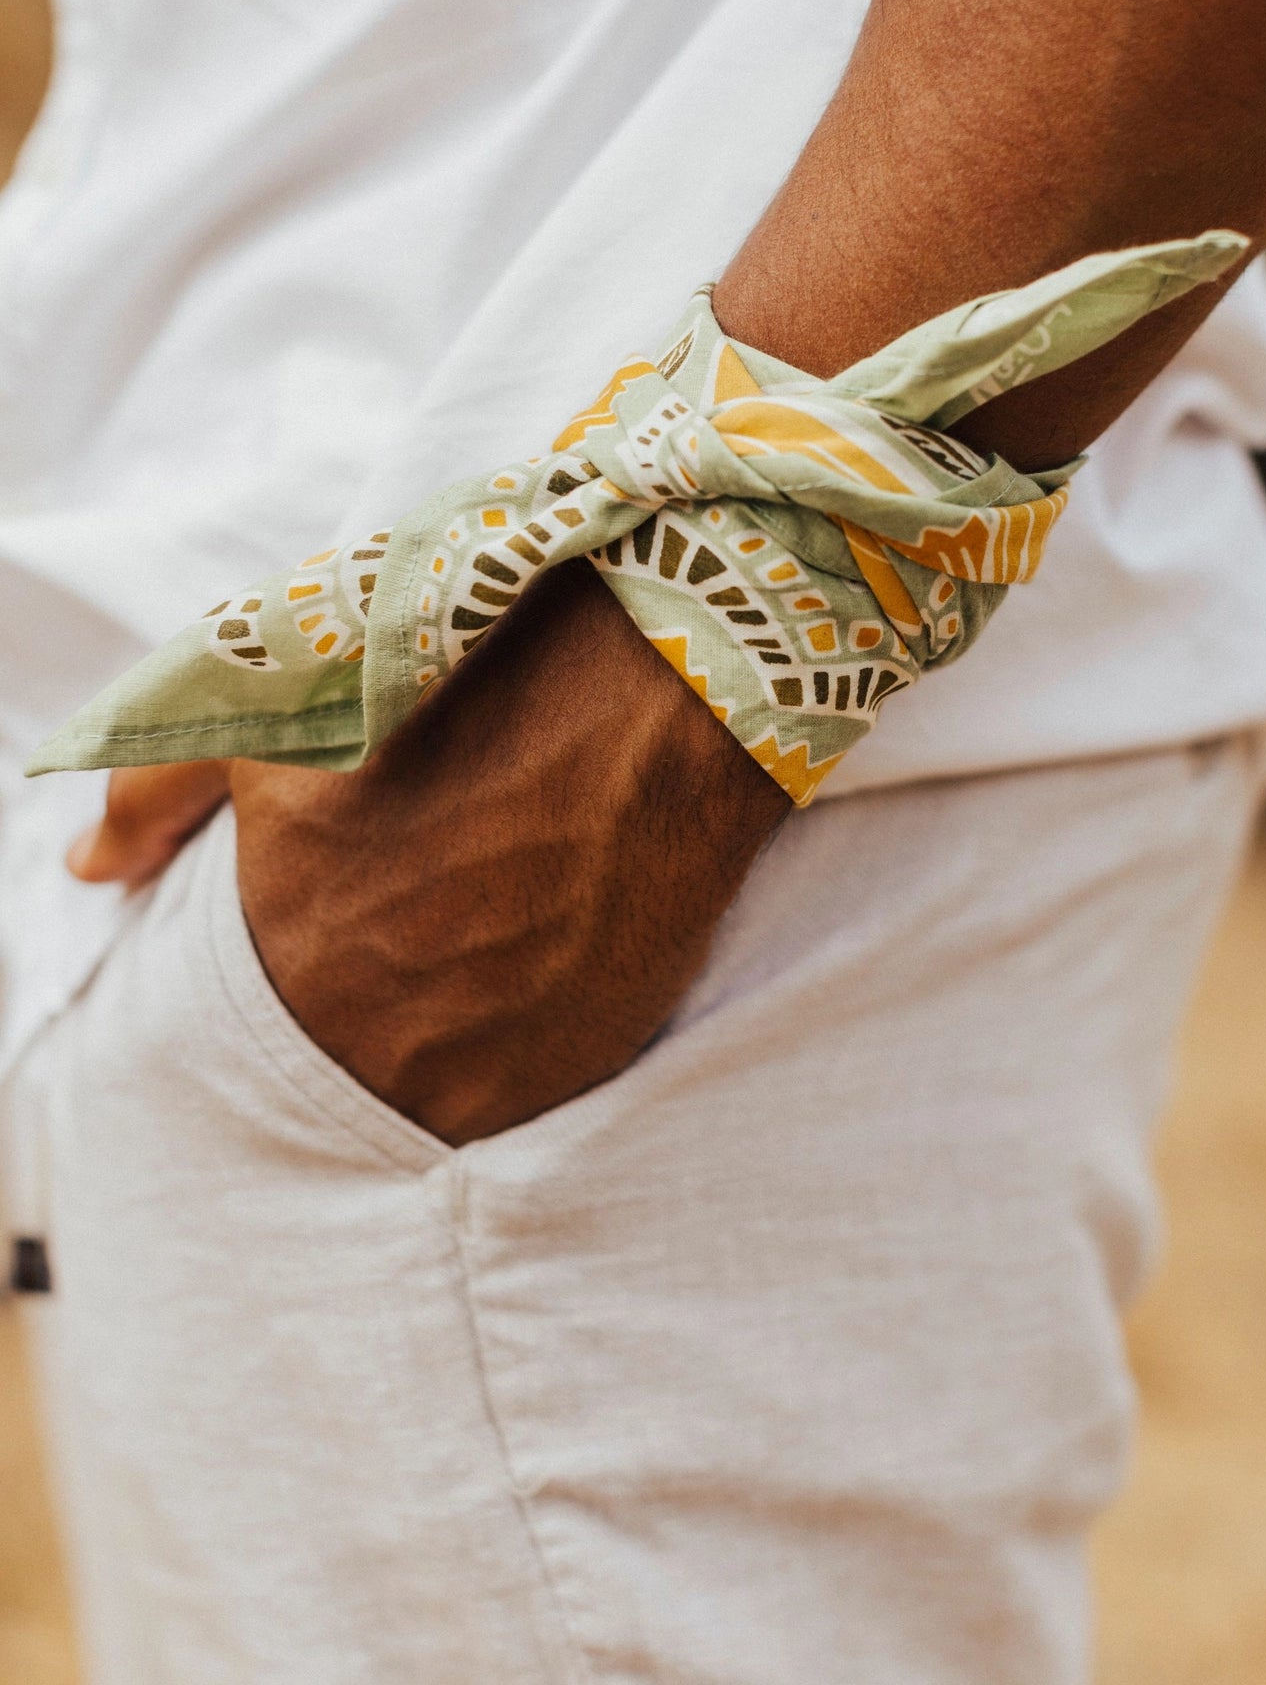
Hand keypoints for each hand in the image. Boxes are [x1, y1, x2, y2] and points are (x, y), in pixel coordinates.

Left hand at [72, 562, 787, 1141]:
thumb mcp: (278, 714)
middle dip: (367, 1011)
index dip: (298, 970)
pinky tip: (537, 967)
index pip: (246, 1025)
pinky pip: (517, 1101)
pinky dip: (514, 1053)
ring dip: (439, 1046)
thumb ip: (156, 793)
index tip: (344, 927)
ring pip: (426, 1095)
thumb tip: (89, 869)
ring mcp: (484, 1067)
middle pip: (338, 1066)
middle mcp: (373, 1035)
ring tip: (483, 950)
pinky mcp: (576, 1072)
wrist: (654, 692)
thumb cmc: (463, 687)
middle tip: (420, 937)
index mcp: (285, 952)